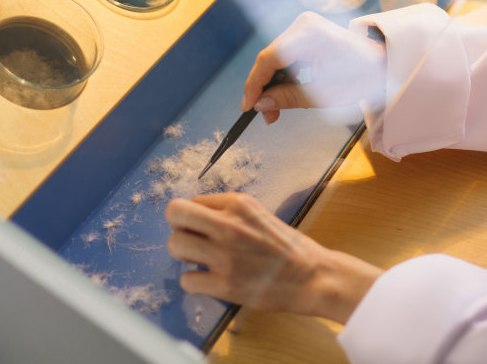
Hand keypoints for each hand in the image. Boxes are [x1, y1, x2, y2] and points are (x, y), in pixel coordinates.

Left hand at [166, 193, 381, 322]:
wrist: (312, 277)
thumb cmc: (287, 247)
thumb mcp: (258, 215)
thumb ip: (228, 213)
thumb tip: (195, 219)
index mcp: (238, 203)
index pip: (191, 201)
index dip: (193, 218)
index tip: (203, 230)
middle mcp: (229, 224)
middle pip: (175, 214)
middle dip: (179, 229)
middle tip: (192, 242)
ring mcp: (225, 255)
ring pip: (175, 245)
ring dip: (184, 256)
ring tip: (201, 262)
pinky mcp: (225, 284)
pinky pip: (186, 280)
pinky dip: (195, 283)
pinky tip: (211, 282)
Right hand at [241, 11, 385, 123]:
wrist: (383, 65)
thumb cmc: (360, 77)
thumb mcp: (322, 95)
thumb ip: (287, 98)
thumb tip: (260, 105)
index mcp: (308, 33)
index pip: (269, 59)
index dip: (254, 85)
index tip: (248, 107)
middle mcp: (303, 25)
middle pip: (271, 59)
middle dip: (265, 89)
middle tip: (267, 116)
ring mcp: (305, 27)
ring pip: (276, 60)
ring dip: (275, 85)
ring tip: (278, 110)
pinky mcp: (308, 34)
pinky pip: (287, 57)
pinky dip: (285, 77)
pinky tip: (288, 95)